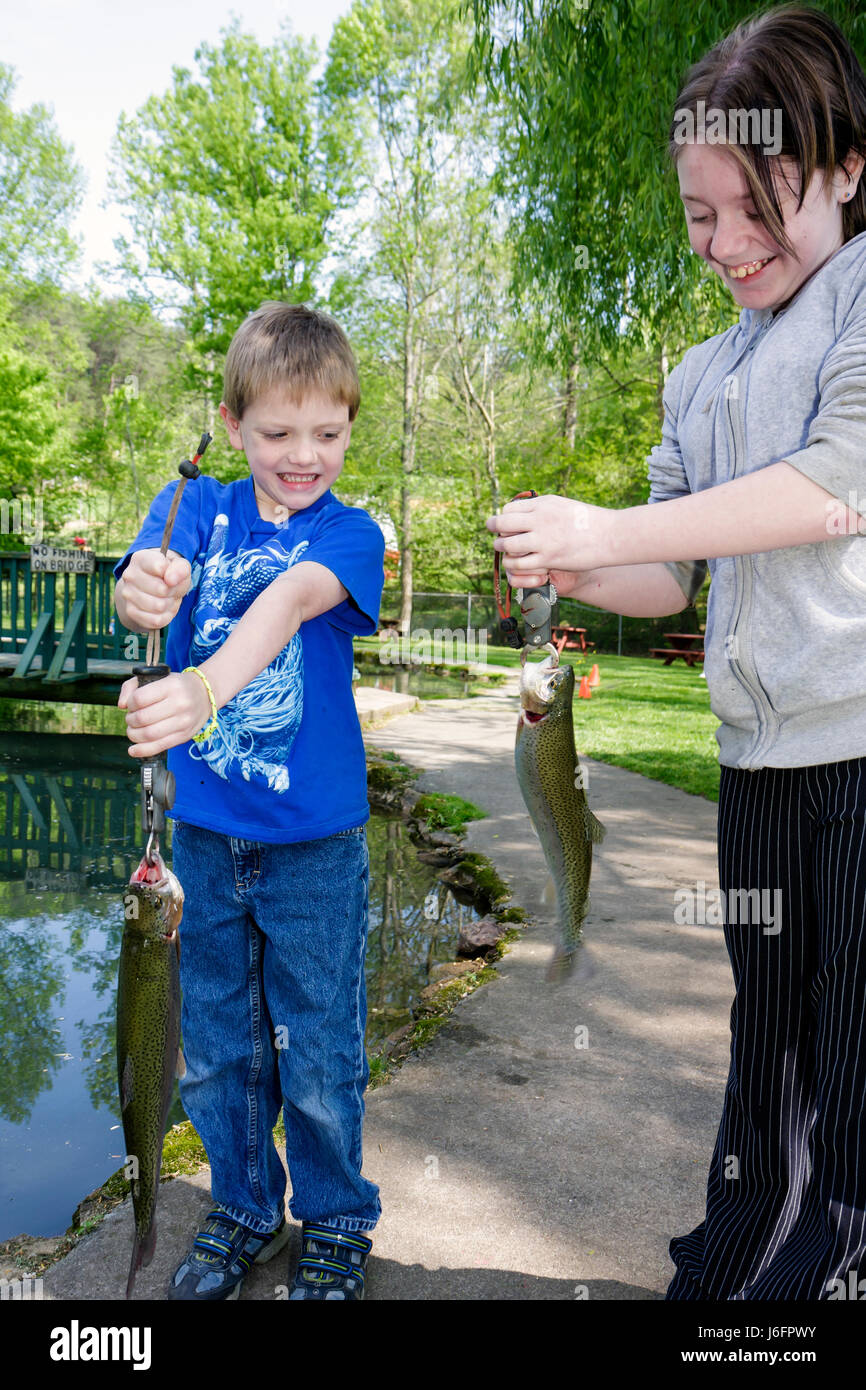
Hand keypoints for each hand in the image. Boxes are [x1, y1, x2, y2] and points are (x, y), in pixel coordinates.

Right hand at [116, 549, 191, 631]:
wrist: (151, 589)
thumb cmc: (168, 574)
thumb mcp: (179, 566)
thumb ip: (180, 568)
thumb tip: (170, 580)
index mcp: (140, 559)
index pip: (160, 567)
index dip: (173, 575)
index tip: (171, 575)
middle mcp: (129, 575)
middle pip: (162, 589)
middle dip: (172, 591)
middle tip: (170, 589)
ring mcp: (128, 594)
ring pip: (159, 606)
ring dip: (169, 604)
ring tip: (166, 598)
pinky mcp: (131, 612)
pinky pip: (156, 620)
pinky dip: (165, 617)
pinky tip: (162, 609)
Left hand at [119, 669, 213, 758]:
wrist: (205, 695)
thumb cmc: (175, 686)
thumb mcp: (156, 677)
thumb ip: (132, 687)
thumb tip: (121, 705)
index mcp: (171, 686)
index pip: (139, 698)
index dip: (130, 704)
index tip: (132, 704)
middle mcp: (180, 704)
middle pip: (142, 718)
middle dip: (130, 720)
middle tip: (131, 718)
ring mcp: (183, 722)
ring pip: (149, 734)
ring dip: (134, 734)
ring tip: (133, 730)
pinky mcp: (184, 736)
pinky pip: (159, 746)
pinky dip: (142, 750)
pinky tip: (133, 750)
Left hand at [487, 494, 606, 585]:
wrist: (610, 535)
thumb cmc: (587, 520)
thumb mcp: (561, 505)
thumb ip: (540, 508)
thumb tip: (521, 511)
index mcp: (542, 504)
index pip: (508, 510)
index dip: (503, 518)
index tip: (505, 524)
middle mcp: (539, 520)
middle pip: (502, 524)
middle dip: (495, 531)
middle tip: (497, 536)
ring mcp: (543, 540)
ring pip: (507, 545)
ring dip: (502, 549)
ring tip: (505, 550)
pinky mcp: (548, 559)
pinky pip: (519, 564)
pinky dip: (513, 565)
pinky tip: (517, 564)